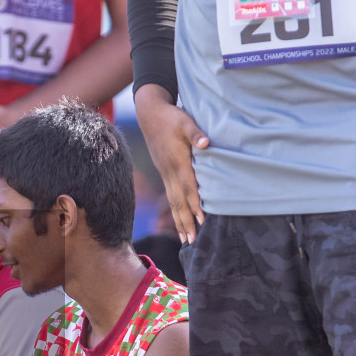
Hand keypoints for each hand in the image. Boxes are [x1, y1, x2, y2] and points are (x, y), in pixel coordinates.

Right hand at [134, 83, 207, 242]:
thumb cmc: (171, 117)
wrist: (150, 114)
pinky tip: (180, 221)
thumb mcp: (185, 121)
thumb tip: (205, 143)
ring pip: (173, 202)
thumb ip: (195, 133)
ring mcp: (165, 174)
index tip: (202, 219)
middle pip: (179, 201)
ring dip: (180, 221)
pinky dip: (176, 211)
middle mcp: (170, 172)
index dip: (196, 203)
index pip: (188, 186)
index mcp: (177, 161)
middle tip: (192, 240)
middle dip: (186, 221)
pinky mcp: (165, 173)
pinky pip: (171, 197)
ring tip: (186, 239)